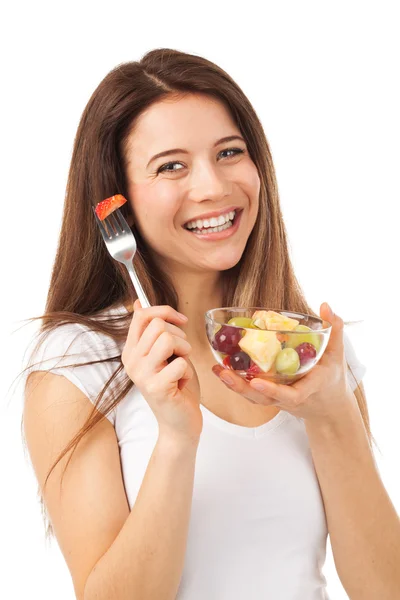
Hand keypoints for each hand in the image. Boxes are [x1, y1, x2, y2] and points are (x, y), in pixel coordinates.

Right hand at [122, 300, 201, 442]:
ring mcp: (142, 374)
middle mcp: (131, 361)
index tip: (181, 321)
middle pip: (159, 325)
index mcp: (131, 350)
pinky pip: (180, 363)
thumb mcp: (163, 354)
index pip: (142, 315)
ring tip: (181, 368)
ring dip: (184, 351)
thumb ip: (152, 331)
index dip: (166, 312)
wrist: (179, 424)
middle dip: (180, 336)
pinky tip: (181, 384)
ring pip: (168, 339)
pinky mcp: (156, 387)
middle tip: (181, 355)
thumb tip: (138, 302)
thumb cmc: (175, 386)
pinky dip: (188, 372)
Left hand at [212, 303, 356, 424]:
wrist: (327, 405)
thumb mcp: (337, 354)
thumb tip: (325, 305)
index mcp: (308, 388)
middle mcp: (289, 397)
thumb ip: (334, 329)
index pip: (291, 395)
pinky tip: (220, 369)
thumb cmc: (332, 376)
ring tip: (217, 369)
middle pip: (263, 398)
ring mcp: (277, 400)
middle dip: (242, 388)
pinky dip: (235, 383)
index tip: (256, 382)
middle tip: (224, 373)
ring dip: (234, 385)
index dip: (273, 391)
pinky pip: (250, 393)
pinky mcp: (268, 397)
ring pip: (253, 397)